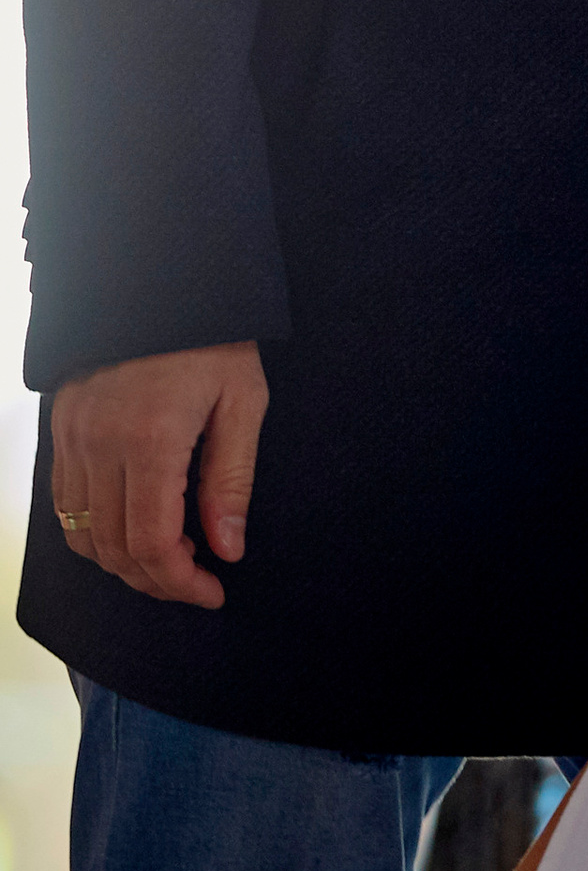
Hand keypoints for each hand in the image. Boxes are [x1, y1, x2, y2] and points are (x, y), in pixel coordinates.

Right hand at [49, 341, 268, 607]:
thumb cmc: (212, 335)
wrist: (160, 278)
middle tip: (195, 581)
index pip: (152, 544)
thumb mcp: (243, 400)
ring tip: (169, 558)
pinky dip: (92, 531)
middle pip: (113, 550)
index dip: (181, 583)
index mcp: (151, 440)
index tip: (213, 591)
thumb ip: (231, 480)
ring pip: (81, 534)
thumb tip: (228, 548)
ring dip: (122, 562)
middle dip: (156, 581)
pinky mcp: (61, 429)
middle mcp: (100, 445)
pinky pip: (65, 503)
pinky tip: (131, 527)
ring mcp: (73, 437)